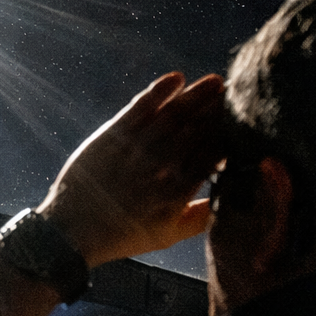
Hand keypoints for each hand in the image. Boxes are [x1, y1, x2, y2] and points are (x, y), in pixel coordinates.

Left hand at [37, 72, 225, 266]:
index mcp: (179, 189)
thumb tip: (229, 199)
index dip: (231, 135)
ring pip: (174, 115)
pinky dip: (159, 91)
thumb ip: (202, 217)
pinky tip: (177, 78)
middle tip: (236, 95)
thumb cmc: (122, 236)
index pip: (213, 154)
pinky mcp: (113, 135)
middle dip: (219, 110)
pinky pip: (141, 107)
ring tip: (217, 82)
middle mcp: (161, 166)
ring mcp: (137, 148)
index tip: (244, 122)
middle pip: (198, 129)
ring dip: (197, 95)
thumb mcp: (168, 236)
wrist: (72, 231)